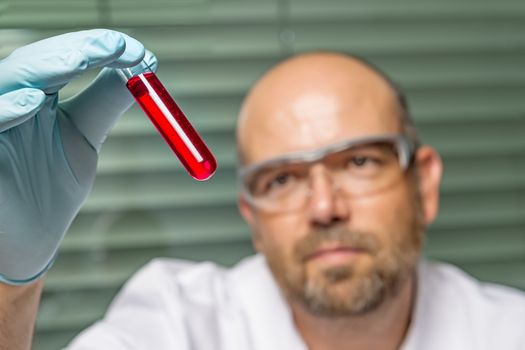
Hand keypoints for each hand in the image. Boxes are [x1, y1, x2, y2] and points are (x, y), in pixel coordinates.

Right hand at [0, 29, 156, 283]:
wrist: (28, 239)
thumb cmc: (49, 188)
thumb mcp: (82, 139)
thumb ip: (105, 103)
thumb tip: (144, 70)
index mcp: (34, 95)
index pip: (64, 59)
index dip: (97, 48)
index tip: (139, 52)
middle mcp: (7, 101)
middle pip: (35, 62)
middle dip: (75, 50)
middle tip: (114, 47)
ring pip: (6, 82)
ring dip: (43, 68)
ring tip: (78, 61)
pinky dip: (5, 110)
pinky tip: (33, 102)